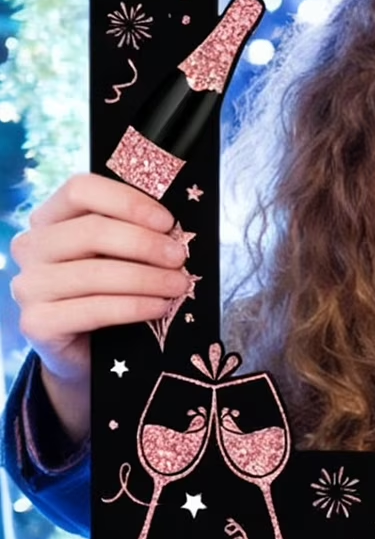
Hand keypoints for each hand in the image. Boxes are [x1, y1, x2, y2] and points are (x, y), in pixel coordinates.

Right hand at [9, 174, 190, 440]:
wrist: (87, 349)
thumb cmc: (110, 289)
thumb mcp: (121, 254)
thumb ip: (136, 233)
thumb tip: (178, 228)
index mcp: (50, 218)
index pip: (80, 190)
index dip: (128, 202)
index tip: (168, 221)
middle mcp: (32, 247)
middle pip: (92, 230)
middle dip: (146, 244)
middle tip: (181, 257)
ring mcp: (29, 286)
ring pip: (95, 272)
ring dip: (147, 277)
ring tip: (180, 285)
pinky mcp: (36, 323)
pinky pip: (93, 309)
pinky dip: (134, 306)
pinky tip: (160, 307)